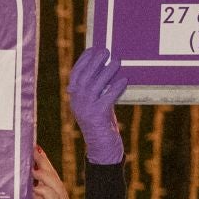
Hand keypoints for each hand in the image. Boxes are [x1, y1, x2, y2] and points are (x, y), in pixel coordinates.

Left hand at [28, 148, 69, 198]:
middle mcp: (57, 193)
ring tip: (33, 168)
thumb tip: (13, 176)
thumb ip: (24, 191)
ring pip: (54, 182)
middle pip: (51, 173)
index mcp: (51, 190)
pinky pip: (52, 196)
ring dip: (43, 174)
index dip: (41, 159)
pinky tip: (35, 187)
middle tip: (32, 150)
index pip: (47, 171)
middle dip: (42, 161)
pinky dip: (44, 190)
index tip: (33, 146)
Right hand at [67, 47, 127, 165]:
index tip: (93, 49)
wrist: (102, 149)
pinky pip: (106, 98)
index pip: (76, 74)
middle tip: (106, 51)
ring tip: (117, 61)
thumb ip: (98, 88)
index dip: (84, 60)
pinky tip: (123, 80)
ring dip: (106, 72)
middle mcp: (77, 102)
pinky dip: (115, 88)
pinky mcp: (97, 117)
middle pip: (84, 77)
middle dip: (95, 62)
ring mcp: (85, 110)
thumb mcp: (97, 103)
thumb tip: (107, 66)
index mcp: (74, 97)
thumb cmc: (102, 124)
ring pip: (95, 86)